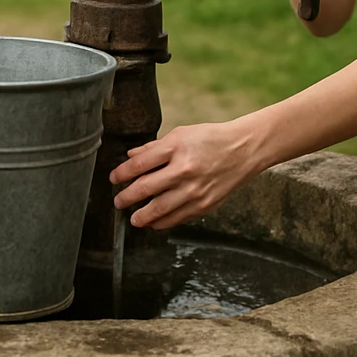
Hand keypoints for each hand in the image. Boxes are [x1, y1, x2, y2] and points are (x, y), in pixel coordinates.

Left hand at [109, 122, 261, 230]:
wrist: (243, 150)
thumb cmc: (210, 139)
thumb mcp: (180, 134)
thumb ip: (153, 148)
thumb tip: (130, 157)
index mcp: (175, 148)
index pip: (139, 164)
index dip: (121, 173)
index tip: (113, 178)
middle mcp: (184, 170)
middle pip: (145, 188)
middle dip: (126, 197)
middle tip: (118, 201)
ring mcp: (194, 190)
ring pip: (159, 209)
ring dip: (141, 216)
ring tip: (133, 218)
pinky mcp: (204, 205)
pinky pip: (177, 218)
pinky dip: (162, 222)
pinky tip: (153, 222)